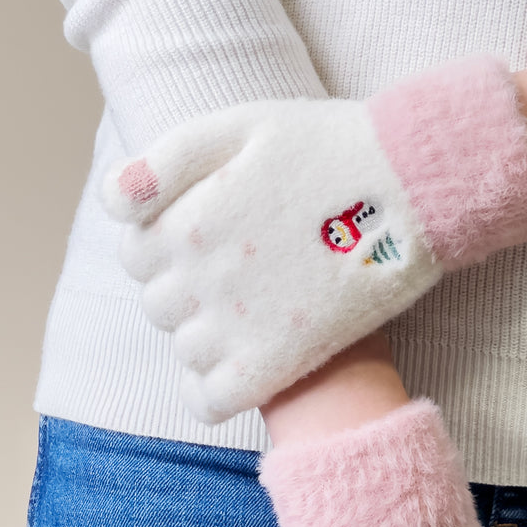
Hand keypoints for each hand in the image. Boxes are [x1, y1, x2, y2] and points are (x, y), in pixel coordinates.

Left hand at [103, 55, 526, 422]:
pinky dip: (213, 391)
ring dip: (207, 335)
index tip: (208, 240)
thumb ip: (164, 162)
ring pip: (186, 351)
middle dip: (188, 289)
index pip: (135, 255)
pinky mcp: (276, 364)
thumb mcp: (240, 125)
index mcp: (187, 223)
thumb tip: (114, 205)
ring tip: (253, 312)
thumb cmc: (327, 149)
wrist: (411, 187)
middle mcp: (201, 280)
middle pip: (160, 304)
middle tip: (243, 274)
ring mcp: (236, 327)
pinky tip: (238, 370)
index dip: (165, 246)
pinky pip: (211, 401)